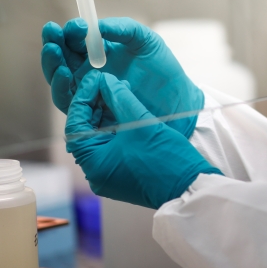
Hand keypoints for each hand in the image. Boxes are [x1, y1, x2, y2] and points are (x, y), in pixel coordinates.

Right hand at [42, 17, 203, 137]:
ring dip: (52, 64)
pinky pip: (68, 100)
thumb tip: (97, 25)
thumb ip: (123, 28)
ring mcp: (86, 91)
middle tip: (52, 33)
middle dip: (53, 43)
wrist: (176, 100)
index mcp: (98, 51)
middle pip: (60, 57)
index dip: (71, 30)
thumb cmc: (162, 69)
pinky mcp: (89, 110)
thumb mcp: (145, 41)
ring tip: (54, 50)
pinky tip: (66, 74)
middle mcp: (87, 71)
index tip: (78, 25)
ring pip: (59, 78)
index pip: (75, 38)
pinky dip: (62, 87)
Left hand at [65, 70, 220, 208]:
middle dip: (96, 105)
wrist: (191, 187)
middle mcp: (96, 172)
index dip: (83, 98)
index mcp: (93, 164)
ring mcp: (109, 175)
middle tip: (107, 82)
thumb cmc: (166, 160)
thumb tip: (106, 81)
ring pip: (100, 138)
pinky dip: (116, 128)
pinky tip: (127, 109)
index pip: (76, 124)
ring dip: (107, 115)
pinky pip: (112, 146)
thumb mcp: (141, 123)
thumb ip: (120, 98)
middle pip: (86, 131)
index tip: (95, 79)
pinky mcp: (122, 174)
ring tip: (120, 92)